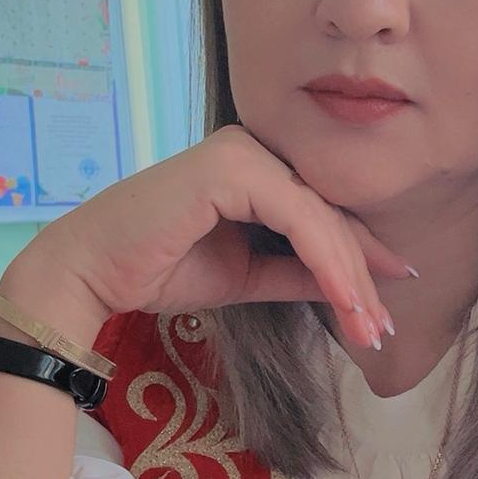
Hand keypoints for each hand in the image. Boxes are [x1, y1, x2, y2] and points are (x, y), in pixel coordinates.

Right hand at [8, 125, 413, 348]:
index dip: (360, 259)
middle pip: (329, 215)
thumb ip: (295, 272)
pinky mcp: (232, 167)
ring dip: (351, 278)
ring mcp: (243, 151)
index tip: (386, 305)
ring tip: (371, 329)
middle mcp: (253, 147)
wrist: (91, 273)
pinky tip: (346, 301)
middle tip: (383, 331)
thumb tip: (353, 287)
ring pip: (320, 218)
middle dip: (362, 277)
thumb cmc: (156, 270)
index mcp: (255, 166)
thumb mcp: (245, 276)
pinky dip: (327, 262)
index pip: (322, 213)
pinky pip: (299, 218)